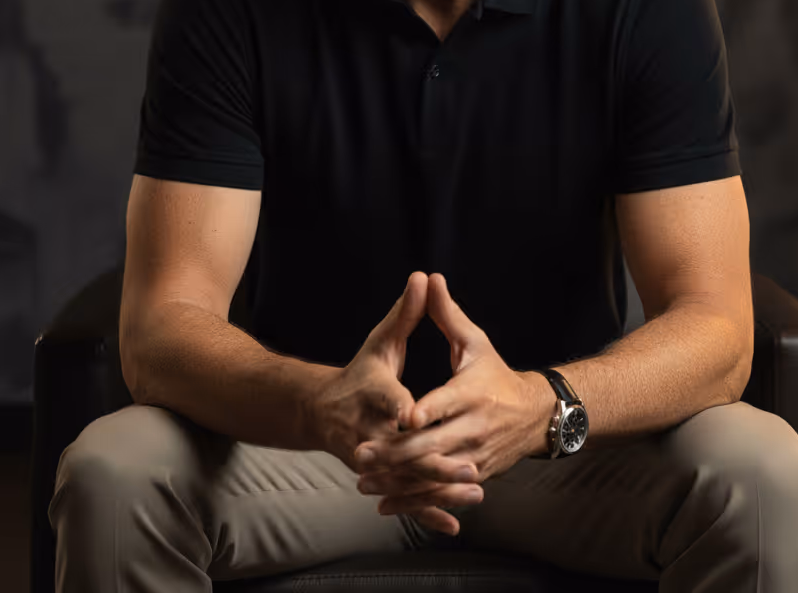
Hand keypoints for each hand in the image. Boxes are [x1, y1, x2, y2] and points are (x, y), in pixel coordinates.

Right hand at [309, 272, 480, 534]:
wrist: (323, 412)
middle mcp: (368, 428)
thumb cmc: (361, 373)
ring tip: (474, 489)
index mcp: (372, 391)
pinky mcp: (376, 476)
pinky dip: (426, 510)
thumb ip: (407, 312)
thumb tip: (424, 276)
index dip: (400, 406)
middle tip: (468, 465)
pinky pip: (403, 496)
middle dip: (431, 457)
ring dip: (438, 487)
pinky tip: (453, 521)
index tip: (414, 415)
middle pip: (399, 447)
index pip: (387, 398)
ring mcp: (371, 456)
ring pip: (405, 477)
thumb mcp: (381, 340)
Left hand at [354, 273, 544, 530]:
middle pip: (433, 445)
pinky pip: (442, 492)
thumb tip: (429, 278)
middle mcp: (475, 428)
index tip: (405, 415)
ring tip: (363, 480)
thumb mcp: (475, 342)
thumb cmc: (496, 374)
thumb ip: (447, 314)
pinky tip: (384, 503)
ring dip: (398, 482)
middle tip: (362, 452)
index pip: (446, 404)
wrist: (536, 415)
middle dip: (397, 452)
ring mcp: (475, 456)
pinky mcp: (474, 476)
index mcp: (472, 394)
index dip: (426, 411)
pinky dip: (415, 501)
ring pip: (433, 474)